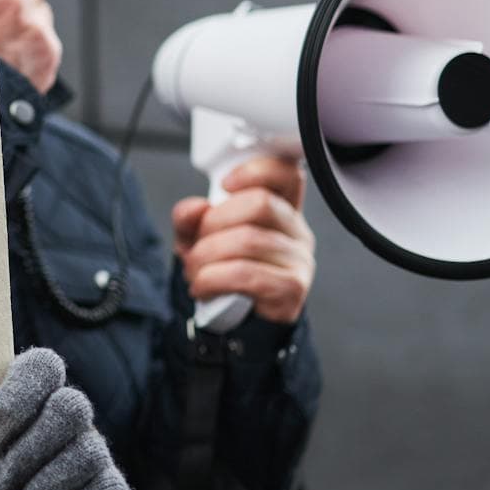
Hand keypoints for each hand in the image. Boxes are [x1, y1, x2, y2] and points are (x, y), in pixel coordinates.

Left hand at [172, 155, 316, 323]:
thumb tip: (195, 208)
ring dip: (207, 256)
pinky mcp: (292, 287)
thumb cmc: (223, 270)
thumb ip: (190, 217)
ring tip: (194, 270)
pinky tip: (202, 286)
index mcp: (280, 207)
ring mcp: (299, 259)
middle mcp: (296, 230)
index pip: (286, 173)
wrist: (234, 318)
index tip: (225, 184)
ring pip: (249, 240)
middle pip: (261, 204)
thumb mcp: (199, 237)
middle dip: (214, 223)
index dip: (257, 171)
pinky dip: (213, 279)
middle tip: (196, 244)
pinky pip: (247, 274)